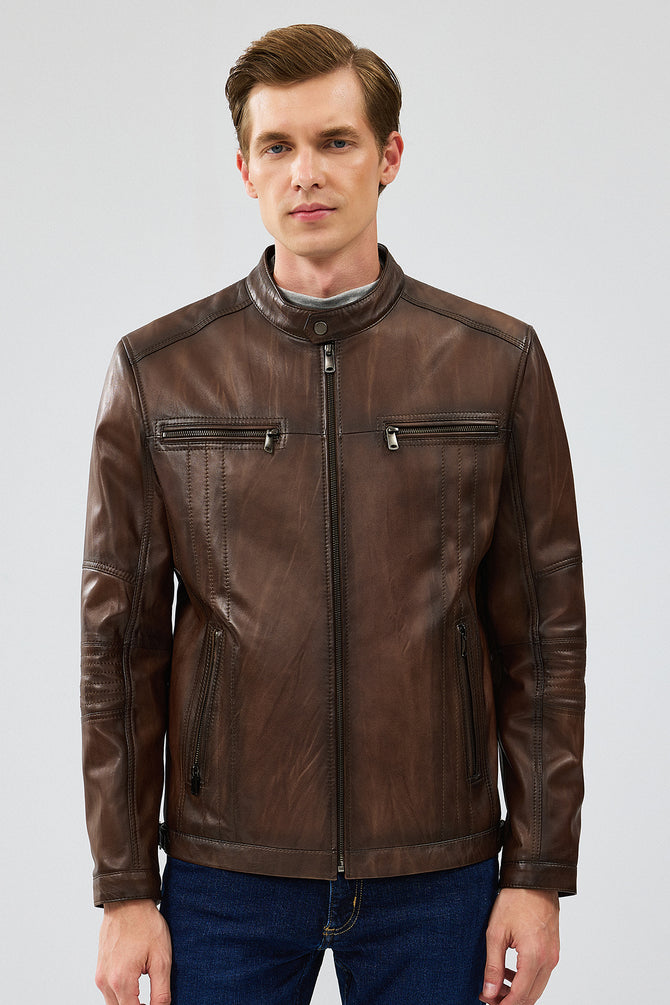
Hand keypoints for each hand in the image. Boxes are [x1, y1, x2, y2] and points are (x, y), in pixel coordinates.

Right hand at [95, 899, 171, 1004]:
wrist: (127, 900)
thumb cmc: (145, 924)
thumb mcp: (161, 959)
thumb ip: (161, 991)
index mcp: (121, 981)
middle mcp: (106, 981)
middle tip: (152, 1002)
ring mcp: (100, 975)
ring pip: (112, 1003)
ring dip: (128, 1003)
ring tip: (146, 997)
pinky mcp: (100, 968)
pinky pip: (108, 991)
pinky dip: (121, 993)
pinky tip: (135, 985)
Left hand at [479, 888, 559, 1004]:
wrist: (535, 880)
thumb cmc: (515, 900)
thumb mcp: (496, 933)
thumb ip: (493, 966)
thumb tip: (488, 993)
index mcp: (534, 957)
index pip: (520, 996)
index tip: (487, 1003)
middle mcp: (549, 960)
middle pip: (531, 996)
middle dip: (509, 1001)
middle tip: (488, 995)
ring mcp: (553, 955)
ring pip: (537, 987)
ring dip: (518, 991)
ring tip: (495, 984)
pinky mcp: (553, 950)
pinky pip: (541, 974)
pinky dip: (526, 979)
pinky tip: (509, 971)